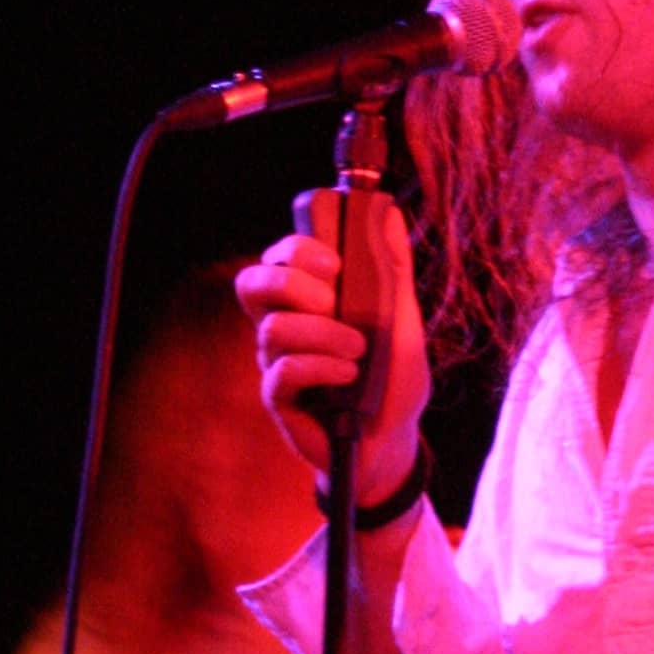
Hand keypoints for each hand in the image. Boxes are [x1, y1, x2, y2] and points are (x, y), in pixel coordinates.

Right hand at [235, 188, 430, 509]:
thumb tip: (388, 213)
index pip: (277, 257)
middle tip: (334, 301)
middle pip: (252, 283)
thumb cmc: (392, 379)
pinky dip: (321, 367)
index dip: (296, 250)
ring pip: (273, 329)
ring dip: (322, 333)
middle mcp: (282, 327)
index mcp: (305, 300)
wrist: (394, 440)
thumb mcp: (401, 319)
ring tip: (358, 352)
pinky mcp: (280, 400)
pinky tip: (348, 376)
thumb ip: (391, 268)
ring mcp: (276, 363)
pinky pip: (284, 372)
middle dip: (292, 283)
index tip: (335, 263)